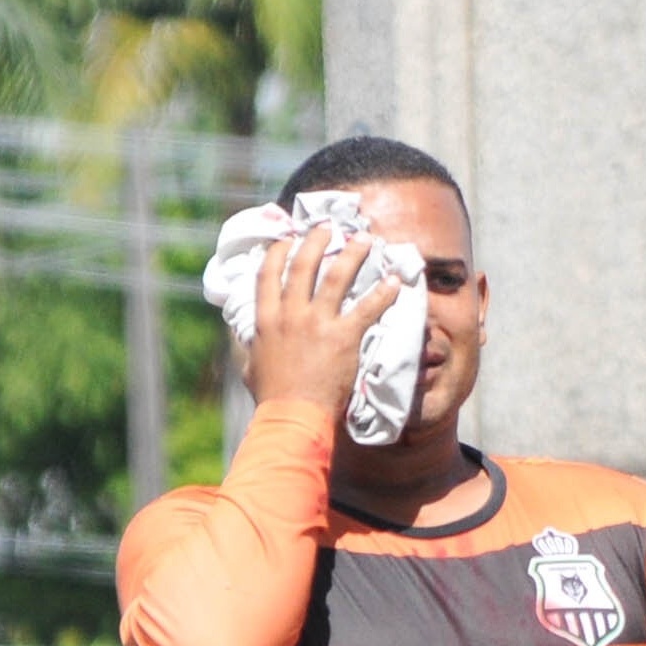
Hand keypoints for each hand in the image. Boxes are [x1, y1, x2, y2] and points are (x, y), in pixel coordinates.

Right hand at [242, 225, 403, 414]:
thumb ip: (253, 350)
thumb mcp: (252, 368)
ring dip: (353, 255)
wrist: (292, 416)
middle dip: (316, 241)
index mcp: (266, 320)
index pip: (268, 275)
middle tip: (328, 228)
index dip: (278, 252)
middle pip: (303, 266)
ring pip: (336, 277)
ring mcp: (317, 323)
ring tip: (365, 240)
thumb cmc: (272, 398)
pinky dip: (383, 293)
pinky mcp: (344, 337)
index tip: (288, 239)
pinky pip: (367, 308)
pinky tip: (395, 281)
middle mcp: (290, 314)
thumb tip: (249, 346)